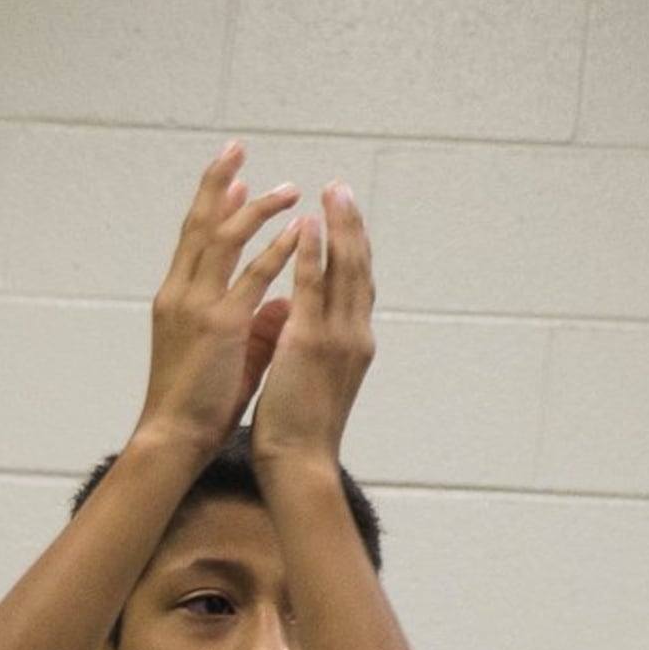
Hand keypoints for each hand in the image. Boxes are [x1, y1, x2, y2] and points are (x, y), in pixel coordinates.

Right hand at [138, 145, 302, 453]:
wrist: (176, 434)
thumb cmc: (203, 396)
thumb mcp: (228, 349)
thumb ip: (252, 320)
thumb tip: (280, 303)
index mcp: (179, 296)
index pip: (195, 238)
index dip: (212, 202)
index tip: (233, 174)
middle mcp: (182, 293)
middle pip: (199, 224)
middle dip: (217, 183)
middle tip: (236, 147)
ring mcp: (199, 307)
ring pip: (223, 241)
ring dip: (257, 210)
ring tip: (289, 189)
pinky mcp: (220, 326)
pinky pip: (251, 279)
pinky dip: (275, 252)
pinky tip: (297, 232)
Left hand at [250, 183, 376, 470]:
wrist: (300, 461)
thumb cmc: (298, 427)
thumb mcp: (305, 375)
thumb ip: (303, 339)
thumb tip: (289, 316)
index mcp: (353, 342)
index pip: (356, 284)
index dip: (352, 247)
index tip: (344, 215)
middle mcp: (355, 334)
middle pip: (359, 268)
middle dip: (352, 226)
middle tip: (342, 189)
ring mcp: (338, 337)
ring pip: (344, 270)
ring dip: (339, 227)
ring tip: (332, 192)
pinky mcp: (314, 343)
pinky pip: (314, 289)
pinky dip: (313, 254)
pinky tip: (308, 225)